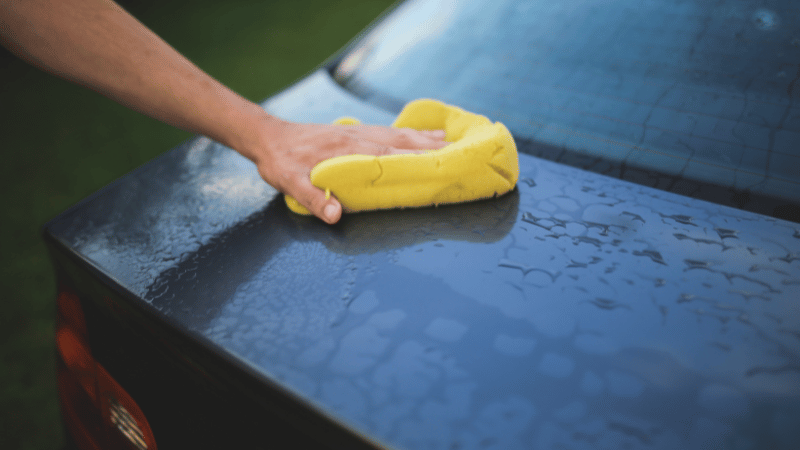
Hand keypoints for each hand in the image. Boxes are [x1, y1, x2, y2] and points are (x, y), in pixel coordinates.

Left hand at [242, 115, 448, 223]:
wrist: (268, 136)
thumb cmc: (280, 162)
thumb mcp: (289, 182)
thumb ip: (313, 198)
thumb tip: (335, 216)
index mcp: (347, 150)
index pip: (389, 155)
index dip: (416, 160)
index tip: (441, 164)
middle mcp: (358, 137)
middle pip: (402, 141)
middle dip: (431, 148)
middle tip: (459, 154)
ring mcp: (358, 132)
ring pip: (399, 134)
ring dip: (426, 138)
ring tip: (451, 142)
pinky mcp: (356, 131)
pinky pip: (390, 131)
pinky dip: (411, 133)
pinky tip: (424, 135)